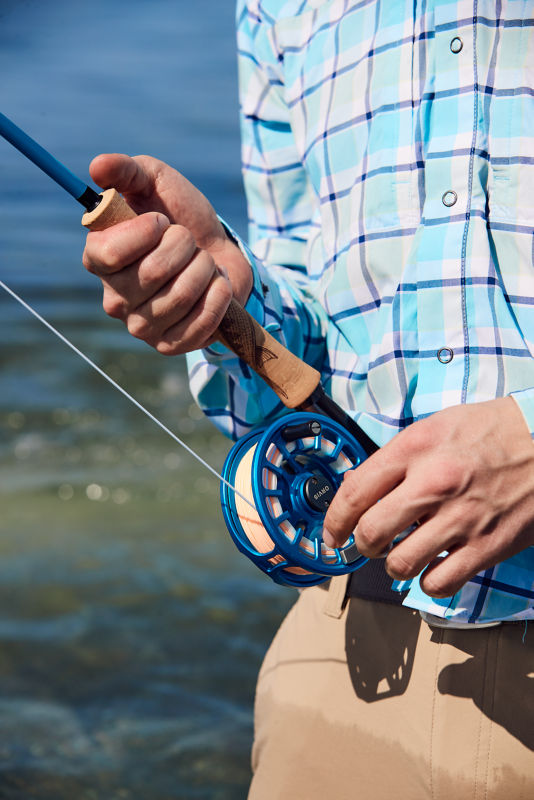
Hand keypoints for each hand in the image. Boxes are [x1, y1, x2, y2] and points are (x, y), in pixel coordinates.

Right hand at [82, 154, 251, 353]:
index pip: (106, 254)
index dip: (142, 234)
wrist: (221, 252)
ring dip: (204, 270)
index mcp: (100, 259)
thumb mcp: (155, 181)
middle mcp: (113, 298)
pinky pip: (198, 325)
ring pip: (180, 297)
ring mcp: (140, 327)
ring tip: (203, 263)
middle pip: (151, 273)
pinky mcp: (170, 346)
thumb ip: (126, 171)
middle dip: (184, 246)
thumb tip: (98, 166)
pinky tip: (216, 286)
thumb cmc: (182, 217)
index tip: (162, 220)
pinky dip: (218, 298)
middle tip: (189, 242)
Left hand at [323, 397, 533, 597]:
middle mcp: (434, 483)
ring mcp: (461, 517)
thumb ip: (397, 457)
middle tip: (368, 544)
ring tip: (402, 555)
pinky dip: (429, 582)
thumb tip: (359, 487)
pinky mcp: (487, 546)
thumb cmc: (491, 431)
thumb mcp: (436, 427)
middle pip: (371, 533)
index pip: (354, 492)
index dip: (334, 520)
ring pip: (400, 565)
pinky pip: (439, 584)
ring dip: (394, 565)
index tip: (332, 534)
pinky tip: (433, 567)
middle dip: (361, 545)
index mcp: (415, 448)